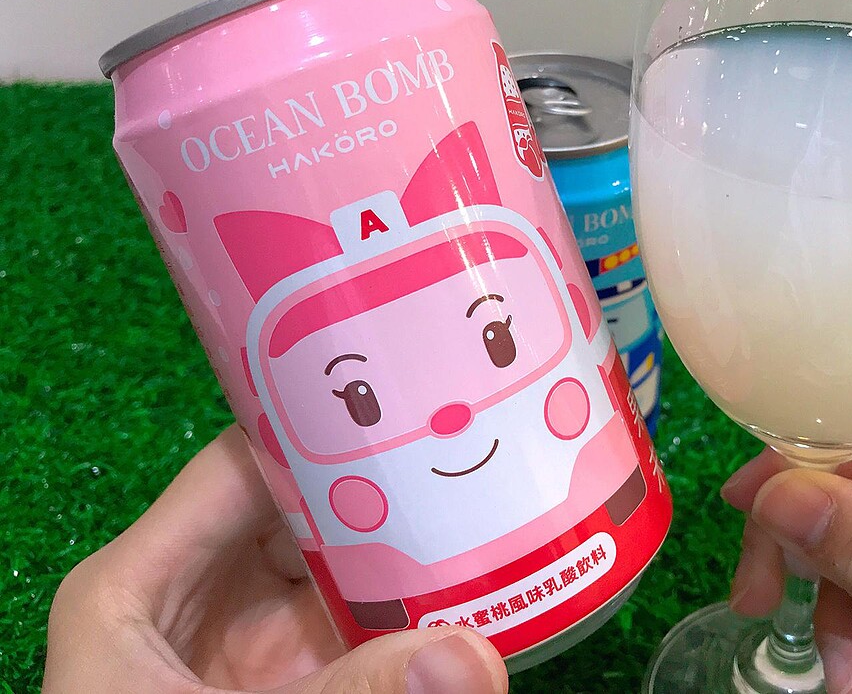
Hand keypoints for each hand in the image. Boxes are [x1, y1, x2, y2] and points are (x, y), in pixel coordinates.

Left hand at [45, 426, 507, 693]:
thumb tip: (476, 660)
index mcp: (140, 581)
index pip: (241, 466)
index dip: (321, 429)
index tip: (404, 406)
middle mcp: (199, 593)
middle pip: (303, 510)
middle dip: (384, 490)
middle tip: (469, 456)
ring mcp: (250, 639)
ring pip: (343, 568)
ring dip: (409, 553)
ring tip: (489, 511)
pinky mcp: (293, 679)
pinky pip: (362, 628)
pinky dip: (412, 616)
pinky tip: (473, 595)